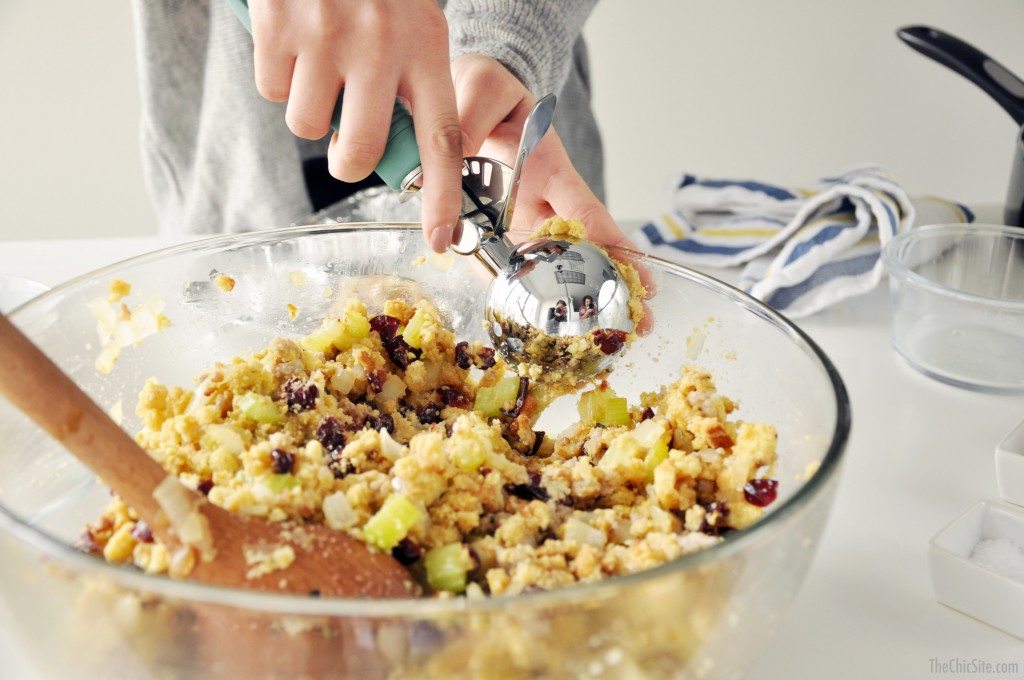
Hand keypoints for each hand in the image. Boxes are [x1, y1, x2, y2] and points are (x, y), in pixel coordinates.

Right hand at [249, 0, 462, 251]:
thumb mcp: (410, 21)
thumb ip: (408, 81)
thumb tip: (388, 148)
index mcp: (426, 47)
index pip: (442, 140)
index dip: (442, 198)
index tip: (441, 240)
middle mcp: (380, 46)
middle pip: (357, 152)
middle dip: (346, 156)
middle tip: (344, 132)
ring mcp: (326, 38)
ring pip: (306, 124)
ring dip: (308, 103)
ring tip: (319, 54)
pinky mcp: (279, 27)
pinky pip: (271, 89)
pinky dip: (277, 72)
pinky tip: (293, 35)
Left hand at [451, 55, 655, 315]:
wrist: (464, 98)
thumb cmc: (484, 92)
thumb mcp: (481, 90)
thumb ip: (473, 116)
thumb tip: (459, 151)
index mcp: (550, 170)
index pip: (587, 211)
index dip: (614, 244)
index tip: (642, 275)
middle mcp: (542, 203)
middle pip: (582, 252)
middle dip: (613, 290)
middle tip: (641, 326)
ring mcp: (519, 223)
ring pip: (548, 270)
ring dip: (571, 306)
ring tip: (604, 342)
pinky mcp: (493, 234)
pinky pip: (503, 270)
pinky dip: (518, 299)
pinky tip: (534, 331)